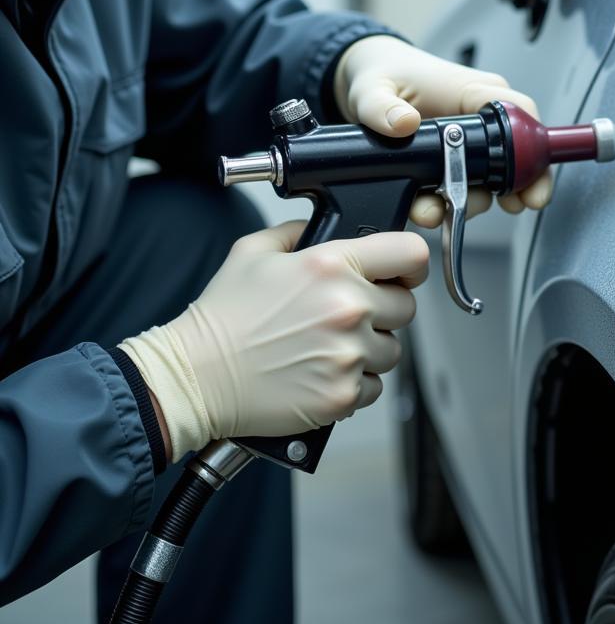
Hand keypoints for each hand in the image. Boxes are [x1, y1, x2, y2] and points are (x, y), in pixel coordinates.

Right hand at [120, 221, 427, 460]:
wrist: (195, 376)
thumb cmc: (223, 317)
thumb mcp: (254, 250)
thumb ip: (299, 231)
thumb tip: (323, 229)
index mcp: (332, 265)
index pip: (411, 255)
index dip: (410, 264)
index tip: (402, 273)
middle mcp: (348, 308)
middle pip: (406, 306)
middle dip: (383, 309)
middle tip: (348, 315)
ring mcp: (348, 354)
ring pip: (392, 350)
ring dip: (369, 349)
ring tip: (329, 347)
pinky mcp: (342, 394)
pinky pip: (374, 387)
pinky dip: (354, 383)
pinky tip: (321, 372)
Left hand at [334, 35, 553, 226]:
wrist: (368, 80)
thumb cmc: (381, 73)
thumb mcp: (372, 89)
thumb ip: (381, 107)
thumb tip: (403, 124)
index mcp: (471, 90)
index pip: (521, 113)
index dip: (532, 150)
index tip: (530, 183)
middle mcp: (477, 116)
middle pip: (513, 156)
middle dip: (510, 188)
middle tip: (509, 207)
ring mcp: (468, 140)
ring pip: (487, 180)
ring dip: (468, 202)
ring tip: (434, 212)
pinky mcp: (455, 158)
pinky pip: (464, 186)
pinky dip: (449, 204)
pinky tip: (429, 209)